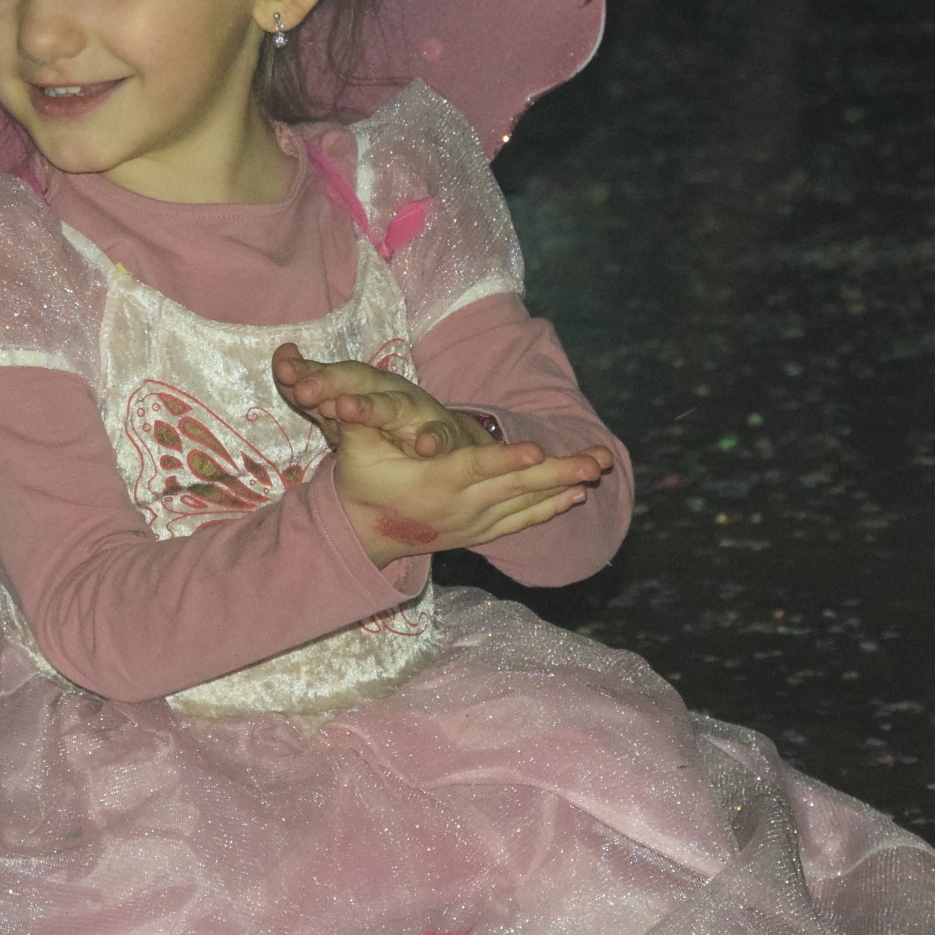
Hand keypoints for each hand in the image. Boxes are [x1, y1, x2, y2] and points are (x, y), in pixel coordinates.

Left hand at [272, 342, 493, 456]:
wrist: (437, 443)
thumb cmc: (382, 423)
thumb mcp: (341, 411)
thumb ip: (309, 390)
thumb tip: (280, 360)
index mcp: (361, 384)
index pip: (331, 373)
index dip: (306, 372)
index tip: (282, 370)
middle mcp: (386, 390)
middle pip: (358, 380)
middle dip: (330, 383)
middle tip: (304, 390)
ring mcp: (415, 410)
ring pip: (393, 405)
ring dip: (370, 407)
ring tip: (345, 409)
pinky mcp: (441, 434)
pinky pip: (438, 436)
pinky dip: (433, 440)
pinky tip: (425, 447)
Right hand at [273, 343, 613, 565]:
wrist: (363, 534)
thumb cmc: (361, 481)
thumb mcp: (354, 448)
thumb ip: (357, 421)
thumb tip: (336, 400)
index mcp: (435, 481)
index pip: (475, 468)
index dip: (507, 459)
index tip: (538, 450)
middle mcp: (461, 505)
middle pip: (516, 487)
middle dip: (559, 471)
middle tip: (598, 459)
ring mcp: (474, 521)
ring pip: (526, 503)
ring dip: (564, 485)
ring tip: (598, 468)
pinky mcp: (481, 531)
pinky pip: (522, 521)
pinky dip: (549, 507)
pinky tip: (576, 494)